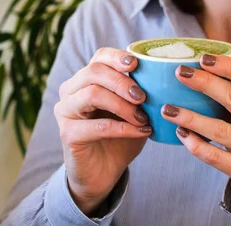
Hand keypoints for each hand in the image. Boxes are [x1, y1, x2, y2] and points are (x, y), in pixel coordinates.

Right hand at [55, 47, 152, 213]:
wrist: (103, 173)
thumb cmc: (119, 137)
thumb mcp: (133, 111)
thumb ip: (141, 94)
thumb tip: (164, 77)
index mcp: (86, 79)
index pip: (99, 57)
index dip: (117, 57)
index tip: (137, 64)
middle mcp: (71, 91)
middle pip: (94, 72)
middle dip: (122, 82)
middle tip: (143, 97)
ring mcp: (65, 111)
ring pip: (92, 94)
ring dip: (123, 105)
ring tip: (143, 117)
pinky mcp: (68, 134)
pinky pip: (98, 125)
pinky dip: (123, 127)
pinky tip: (141, 131)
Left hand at [161, 54, 230, 209]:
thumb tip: (197, 66)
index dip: (228, 65)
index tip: (203, 58)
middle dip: (205, 83)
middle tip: (180, 74)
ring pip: (220, 130)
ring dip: (190, 117)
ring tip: (167, 109)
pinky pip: (214, 156)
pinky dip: (195, 144)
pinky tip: (180, 133)